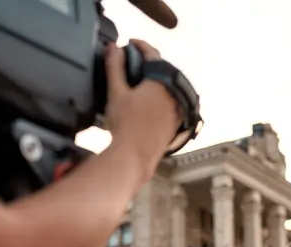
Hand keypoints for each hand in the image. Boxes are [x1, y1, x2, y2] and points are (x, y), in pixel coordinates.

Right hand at [104, 39, 181, 170]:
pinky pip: (171, 104)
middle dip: (149, 64)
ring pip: (169, 88)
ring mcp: (177, 111)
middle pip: (164, 71)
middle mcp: (174, 95)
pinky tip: (147, 104)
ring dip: (156, 82)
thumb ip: (114, 67)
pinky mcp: (176, 125)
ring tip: (139, 82)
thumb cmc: (125, 125)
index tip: (130, 43)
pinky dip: (160, 98)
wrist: (134, 158)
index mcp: (162, 82)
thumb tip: (113, 47)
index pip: (153, 54)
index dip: (140, 46)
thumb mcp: (116, 92)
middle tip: (133, 62)